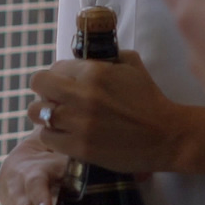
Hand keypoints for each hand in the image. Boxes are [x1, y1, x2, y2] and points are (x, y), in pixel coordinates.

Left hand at [27, 48, 197, 174]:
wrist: (166, 136)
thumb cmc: (150, 99)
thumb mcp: (132, 64)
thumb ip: (106, 57)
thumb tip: (84, 58)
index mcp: (94, 71)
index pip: (55, 67)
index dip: (58, 75)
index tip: (65, 84)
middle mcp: (83, 95)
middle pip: (38, 85)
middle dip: (45, 91)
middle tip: (55, 99)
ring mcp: (79, 123)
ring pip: (37, 113)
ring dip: (45, 114)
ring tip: (57, 119)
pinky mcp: (80, 147)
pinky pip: (47, 137)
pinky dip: (52, 135)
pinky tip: (64, 135)